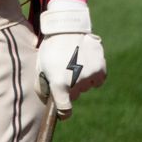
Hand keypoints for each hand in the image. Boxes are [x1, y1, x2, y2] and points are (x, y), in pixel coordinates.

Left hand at [35, 0, 106, 117]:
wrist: (67, 29)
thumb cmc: (51, 48)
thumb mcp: (40, 66)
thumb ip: (41, 86)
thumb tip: (47, 101)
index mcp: (59, 83)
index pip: (65, 109)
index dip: (63, 113)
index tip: (63, 113)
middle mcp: (76, 83)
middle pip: (74, 96)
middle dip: (69, 89)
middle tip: (63, 74)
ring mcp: (90, 76)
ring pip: (85, 87)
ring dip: (80, 81)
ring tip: (73, 64)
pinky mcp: (101, 69)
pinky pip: (97, 80)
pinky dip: (92, 75)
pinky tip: (85, 63)